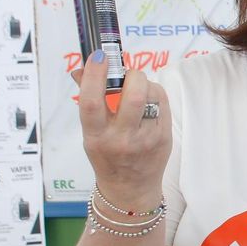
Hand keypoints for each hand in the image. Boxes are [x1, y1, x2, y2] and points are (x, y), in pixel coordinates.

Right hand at [75, 52, 169, 203]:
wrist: (130, 188)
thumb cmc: (107, 154)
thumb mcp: (91, 132)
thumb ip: (89, 100)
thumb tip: (82, 69)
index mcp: (96, 136)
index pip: (92, 101)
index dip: (94, 75)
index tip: (99, 57)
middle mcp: (121, 139)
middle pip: (134, 96)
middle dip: (133, 75)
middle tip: (129, 74)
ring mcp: (146, 139)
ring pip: (152, 96)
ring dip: (146, 84)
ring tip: (138, 90)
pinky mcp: (164, 138)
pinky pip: (163, 104)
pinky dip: (156, 95)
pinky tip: (149, 102)